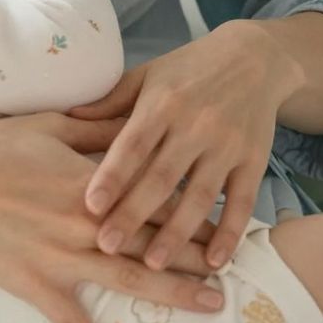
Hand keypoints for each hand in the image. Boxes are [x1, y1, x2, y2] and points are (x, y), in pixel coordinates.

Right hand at [0, 110, 226, 322]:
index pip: (158, 197)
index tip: (229, 215)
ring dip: (174, 295)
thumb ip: (101, 134)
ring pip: (130, 282)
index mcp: (94, 184)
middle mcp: (86, 225)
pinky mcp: (35, 286)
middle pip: (157, 243)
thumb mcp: (53, 127)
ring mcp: (61, 259)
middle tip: (241, 266)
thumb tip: (140, 126)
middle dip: (201, 254)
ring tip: (214, 305)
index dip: (197, 209)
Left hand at [68, 21, 302, 273]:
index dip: (112, 176)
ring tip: (155, 265)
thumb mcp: (148, 75)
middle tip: (107, 247)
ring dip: (178, 233)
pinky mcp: (254, 160)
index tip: (90, 206)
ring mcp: (227, 145)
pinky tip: (214, 260)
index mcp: (163, 103)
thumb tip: (68, 116)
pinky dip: (230, 232)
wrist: (255, 56)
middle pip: (161, 177)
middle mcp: (195, 125)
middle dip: (134, 215)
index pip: (133, 145)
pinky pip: (242, 201)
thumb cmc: (189, 69)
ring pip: (200, 195)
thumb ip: (111, 101)